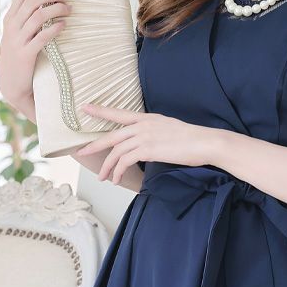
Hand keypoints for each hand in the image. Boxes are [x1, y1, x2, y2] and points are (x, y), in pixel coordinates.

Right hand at [0, 0, 72, 106]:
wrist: (12, 84)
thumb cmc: (21, 55)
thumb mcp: (20, 33)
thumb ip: (30, 17)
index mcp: (10, 17)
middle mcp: (12, 25)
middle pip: (32, 0)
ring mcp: (17, 39)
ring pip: (37, 15)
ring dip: (56, 10)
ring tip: (69, 10)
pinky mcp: (25, 54)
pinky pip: (41, 37)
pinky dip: (54, 29)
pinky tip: (64, 26)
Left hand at [75, 103, 217, 183]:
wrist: (204, 142)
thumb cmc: (191, 139)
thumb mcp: (168, 129)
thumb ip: (152, 132)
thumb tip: (144, 144)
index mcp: (147, 118)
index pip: (119, 113)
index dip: (100, 111)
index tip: (85, 108)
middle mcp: (143, 125)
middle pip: (112, 135)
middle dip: (94, 145)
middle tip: (82, 152)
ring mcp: (144, 136)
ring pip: (116, 151)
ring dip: (107, 166)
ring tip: (103, 177)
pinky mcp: (147, 149)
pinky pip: (124, 161)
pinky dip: (118, 171)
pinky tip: (117, 178)